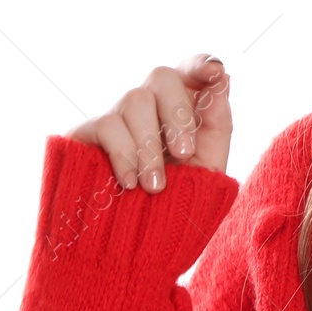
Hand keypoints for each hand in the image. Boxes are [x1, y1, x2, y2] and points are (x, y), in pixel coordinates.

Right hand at [69, 54, 231, 191]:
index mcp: (183, 109)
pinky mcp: (87, 132)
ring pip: (134, 99)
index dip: (201, 64)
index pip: (191, 70)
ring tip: (154, 186)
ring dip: (150, 146)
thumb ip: (218, 126)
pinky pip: (107, 124)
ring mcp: (117, 116)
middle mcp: (149, 106)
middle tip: (184, 154)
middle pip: (162, 75)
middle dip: (177, 113)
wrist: (132, 246)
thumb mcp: (207, 169)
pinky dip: (124, 155)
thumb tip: (224, 79)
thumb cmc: (175, 205)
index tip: (214, 73)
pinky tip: (130, 183)